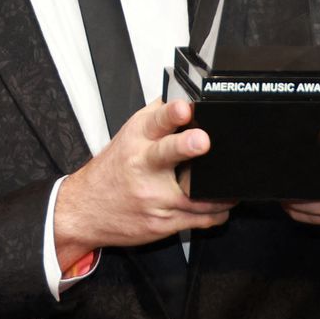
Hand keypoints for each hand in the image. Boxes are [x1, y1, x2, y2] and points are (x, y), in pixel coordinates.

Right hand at [52, 99, 235, 268]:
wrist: (86, 209)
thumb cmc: (112, 171)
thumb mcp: (129, 136)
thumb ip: (158, 117)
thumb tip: (187, 96)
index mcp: (137, 140)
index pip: (156, 121)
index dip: (171, 113)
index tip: (184, 108)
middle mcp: (144, 166)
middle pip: (168, 153)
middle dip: (186, 146)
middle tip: (201, 141)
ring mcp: (154, 197)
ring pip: (196, 195)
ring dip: (220, 190)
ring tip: (233, 185)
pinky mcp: (164, 222)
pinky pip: (201, 219)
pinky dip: (218, 211)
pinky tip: (222, 204)